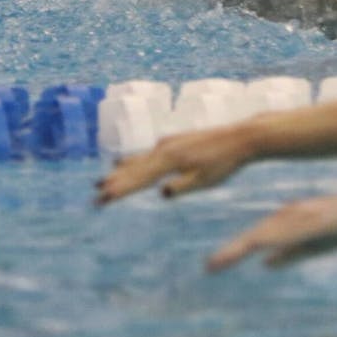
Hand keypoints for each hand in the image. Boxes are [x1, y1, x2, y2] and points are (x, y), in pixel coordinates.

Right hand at [95, 122, 257, 204]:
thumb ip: (182, 187)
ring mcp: (168, 143)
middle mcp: (164, 148)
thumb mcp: (205, 180)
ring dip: (121, 172)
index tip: (103, 199)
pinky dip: (133, 162)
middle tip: (95, 195)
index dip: (121, 190)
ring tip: (103, 181)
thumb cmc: (224, 162)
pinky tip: (126, 163)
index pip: (140, 178)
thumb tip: (161, 193)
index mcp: (170, 158)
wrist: (240, 137)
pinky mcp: (174, 142)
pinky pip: (147, 154)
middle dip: (115, 182)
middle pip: (134, 168)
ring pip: (139, 160)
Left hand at [207, 190, 336, 271]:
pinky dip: (271, 242)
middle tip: (210, 268)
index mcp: (284, 223)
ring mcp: (298, 218)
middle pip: (254, 237)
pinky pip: (289, 234)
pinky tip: (259, 249)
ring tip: (222, 262)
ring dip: (244, 248)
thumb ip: (288, 255)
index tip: (213, 266)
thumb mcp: (311, 244)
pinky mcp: (311, 222)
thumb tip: (264, 265)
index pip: (254, 239)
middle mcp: (286, 217)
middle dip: (231, 253)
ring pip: (265, 235)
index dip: (233, 252)